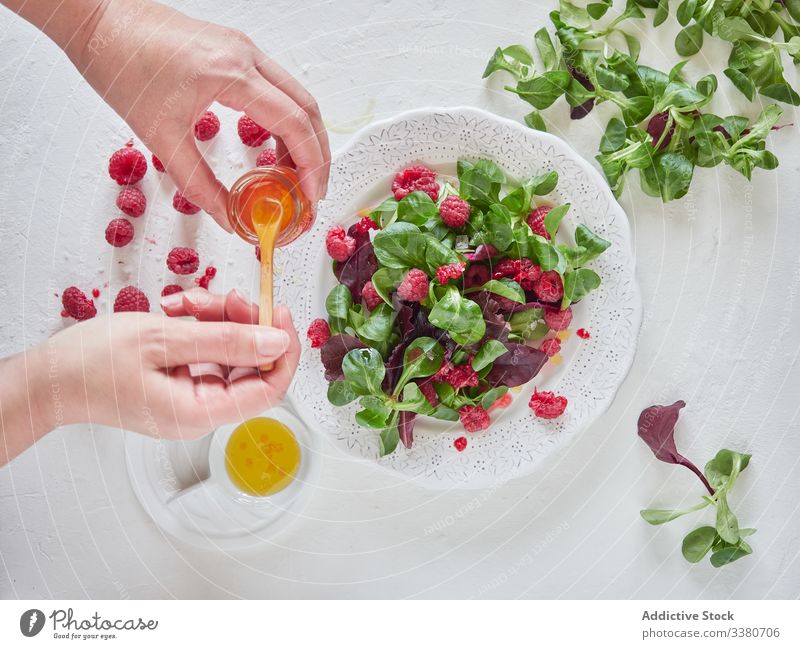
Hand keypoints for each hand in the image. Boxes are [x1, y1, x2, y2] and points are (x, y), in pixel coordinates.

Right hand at [44, 289, 298, 440]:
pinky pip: (207, 351)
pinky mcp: (180, 381)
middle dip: (243, 323)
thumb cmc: (91, 363)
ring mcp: (191, 396)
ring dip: (218, 319)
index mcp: (200, 412)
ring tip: (188, 301)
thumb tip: (277, 341)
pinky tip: (180, 309)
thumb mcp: (163, 340)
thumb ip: (225, 340)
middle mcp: (202, 410)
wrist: (47, 378)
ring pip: (230, 352)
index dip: (283, 349)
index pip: (269, 389)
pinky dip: (200, 326)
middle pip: (251, 365)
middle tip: (226, 296)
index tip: (278, 311)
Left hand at [74, 0, 329, 228]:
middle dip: (318, 152)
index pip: (293, 122)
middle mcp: (246, 55)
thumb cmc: (120, 65)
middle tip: (313, 189)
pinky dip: (285, 119)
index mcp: (232, 74)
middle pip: (306, 108)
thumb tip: (228, 218)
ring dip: (303, 136)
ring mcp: (243, 48)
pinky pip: (276, 87)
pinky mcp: (235, 49)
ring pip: (295, 95)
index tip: (312, 195)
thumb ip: (199, 184)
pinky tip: (273, 145)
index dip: (311, 163)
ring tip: (295, 175)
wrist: (98, 18)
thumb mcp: (160, 137)